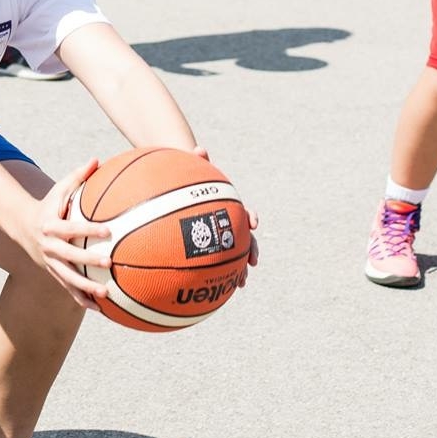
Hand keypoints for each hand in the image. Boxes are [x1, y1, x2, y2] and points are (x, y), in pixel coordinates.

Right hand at [31, 158, 112, 310]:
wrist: (21, 225)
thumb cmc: (48, 204)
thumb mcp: (59, 189)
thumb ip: (79, 176)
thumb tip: (98, 159)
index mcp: (51, 225)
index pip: (71, 228)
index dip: (89, 229)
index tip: (109, 230)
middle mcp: (49, 246)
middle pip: (69, 256)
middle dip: (89, 261)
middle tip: (110, 263)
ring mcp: (49, 263)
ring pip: (68, 278)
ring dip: (86, 288)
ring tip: (106, 294)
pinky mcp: (52, 273)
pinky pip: (68, 289)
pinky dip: (82, 299)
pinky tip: (100, 309)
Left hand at [190, 145, 261, 284]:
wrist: (183, 186)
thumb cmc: (188, 178)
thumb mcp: (192, 168)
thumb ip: (198, 160)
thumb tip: (199, 148)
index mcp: (227, 207)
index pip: (244, 213)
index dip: (251, 218)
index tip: (253, 223)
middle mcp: (227, 222)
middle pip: (244, 238)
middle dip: (250, 250)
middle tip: (252, 263)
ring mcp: (219, 235)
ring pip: (232, 254)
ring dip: (238, 268)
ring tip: (239, 284)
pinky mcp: (206, 247)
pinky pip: (212, 262)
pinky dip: (213, 274)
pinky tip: (210, 289)